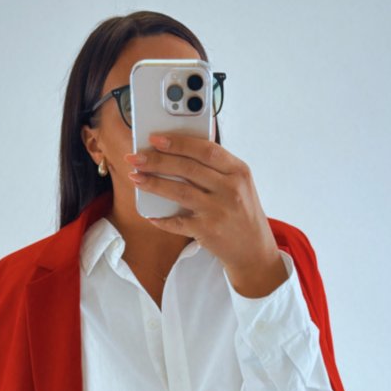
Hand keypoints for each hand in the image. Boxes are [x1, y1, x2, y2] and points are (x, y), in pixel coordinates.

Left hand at [124, 132, 286, 291]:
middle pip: (187, 168)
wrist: (254, 251)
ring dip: (153, 183)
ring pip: (179, 191)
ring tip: (135, 177)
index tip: (156, 138)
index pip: (205, 149)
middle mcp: (230, 189)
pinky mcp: (208, 231)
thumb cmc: (242, 214)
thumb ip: (217, 168)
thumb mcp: (240, 186)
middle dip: (157, 160)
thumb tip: (177, 152)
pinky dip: (162, 218)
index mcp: (239, 172)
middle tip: (136, 157)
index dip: (178, 142)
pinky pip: (177, 221)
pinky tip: (149, 213)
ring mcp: (219, 210)